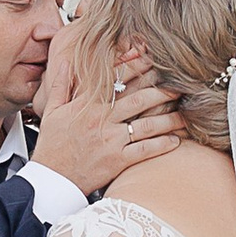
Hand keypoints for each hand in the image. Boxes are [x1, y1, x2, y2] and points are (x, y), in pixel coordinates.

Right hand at [32, 40, 183, 197]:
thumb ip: (61, 84)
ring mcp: (111, 141)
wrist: (51, 179)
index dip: (136, 66)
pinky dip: (162, 145)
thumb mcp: (52, 111)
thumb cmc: (53, 145)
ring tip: (185, 113)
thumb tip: (64, 60)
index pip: (116, 80)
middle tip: (180, 83)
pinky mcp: (117, 160)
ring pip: (147, 124)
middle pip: (139, 99)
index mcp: (87, 105)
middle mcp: (102, 120)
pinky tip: (176, 140)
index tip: (152, 57)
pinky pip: (145, 150)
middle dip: (162, 89)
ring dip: (169, 118)